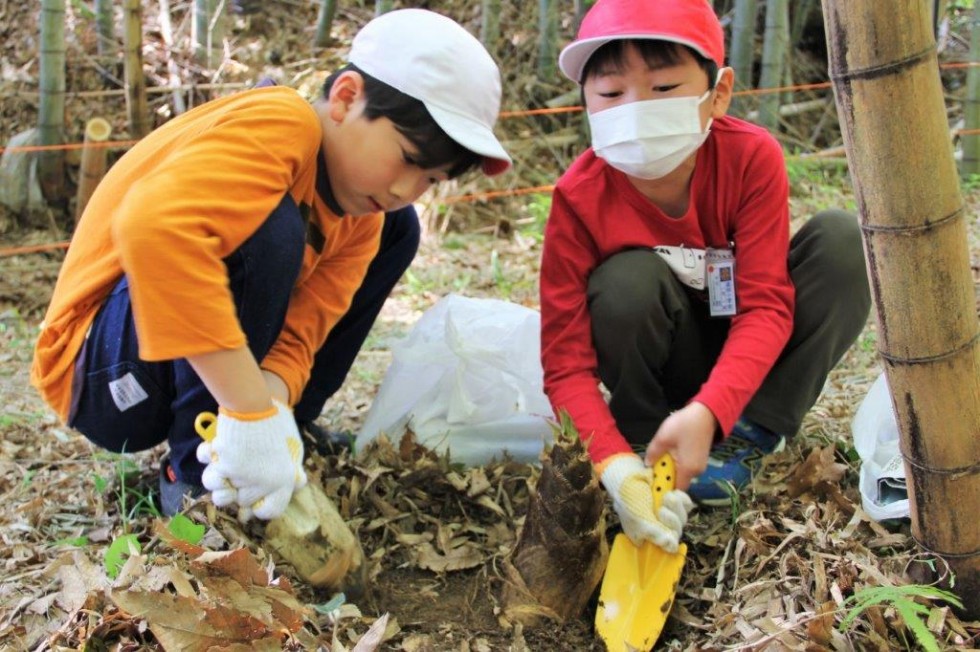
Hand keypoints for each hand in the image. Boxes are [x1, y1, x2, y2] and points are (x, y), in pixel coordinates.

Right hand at [196, 400, 306, 519]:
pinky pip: (209, 472)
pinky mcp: (222, 466)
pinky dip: (207, 459)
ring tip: (222, 474)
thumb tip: (298, 484)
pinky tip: (213, 451)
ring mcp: (240, 477)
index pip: (270, 512)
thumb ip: (294, 469)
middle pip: (241, 504)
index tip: (255, 501)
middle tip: (237, 480)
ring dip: (218, 485)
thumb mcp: (294, 447)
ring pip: (219, 496)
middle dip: (238, 493)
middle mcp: (261, 485)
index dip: (260, 509)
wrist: (255, 406)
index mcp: (282, 483)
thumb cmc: (277, 424)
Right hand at [599, 454, 692, 551]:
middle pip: (676, 532)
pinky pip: (687, 505)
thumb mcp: (639, 518)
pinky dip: (682, 499)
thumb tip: (672, 547)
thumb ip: (654, 534)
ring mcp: (667, 514)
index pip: (665, 547)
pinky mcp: (674, 501)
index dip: (669, 540)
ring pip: (682, 518)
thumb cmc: (629, 498)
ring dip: (676, 508)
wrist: (629, 474)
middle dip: (671, 520)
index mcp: (647, 537)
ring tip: (665, 496)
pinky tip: (673, 493)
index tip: (666, 532)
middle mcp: (659, 528)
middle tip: (660, 510)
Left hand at [645, 402, 716, 489]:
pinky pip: (685, 469)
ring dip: (670, 471)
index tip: (651, 487)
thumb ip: (654, 453)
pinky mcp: (699, 460)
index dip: (663, 490)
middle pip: (678, 483)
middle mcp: (696, 472)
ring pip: (681, 476)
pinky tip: (668, 457)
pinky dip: (676, 466)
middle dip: (664, 479)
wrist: (705, 414)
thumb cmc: (684, 425)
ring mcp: (699, 466)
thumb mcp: (663, 437)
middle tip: (651, 472)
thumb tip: (647, 465)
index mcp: (688, 470)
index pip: (675, 490)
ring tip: (658, 462)